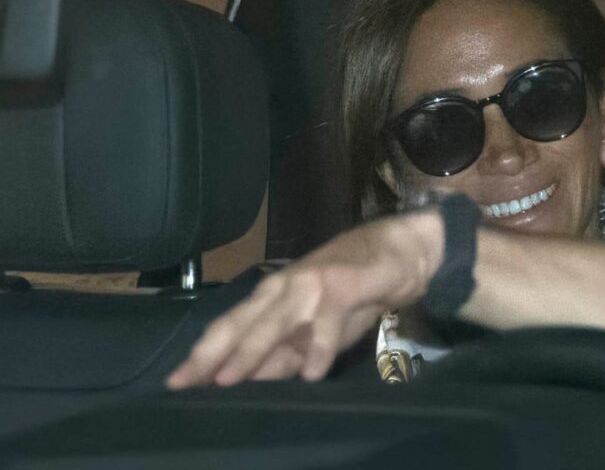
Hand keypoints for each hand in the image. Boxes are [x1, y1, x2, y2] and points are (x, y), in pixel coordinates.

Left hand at [165, 211, 442, 388]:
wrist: (397, 252)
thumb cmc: (353, 289)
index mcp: (271, 295)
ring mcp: (310, 286)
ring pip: (274, 324)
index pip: (228, 327)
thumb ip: (287, 352)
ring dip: (251, 351)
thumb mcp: (315, 328)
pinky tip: (313, 375)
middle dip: (212, 356)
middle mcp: (283, 288)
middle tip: (188, 383)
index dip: (202, 355)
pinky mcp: (341, 288)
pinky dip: (319, 350)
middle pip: (241, 325)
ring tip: (230, 379)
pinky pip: (326, 325)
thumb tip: (254, 383)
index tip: (176, 382)